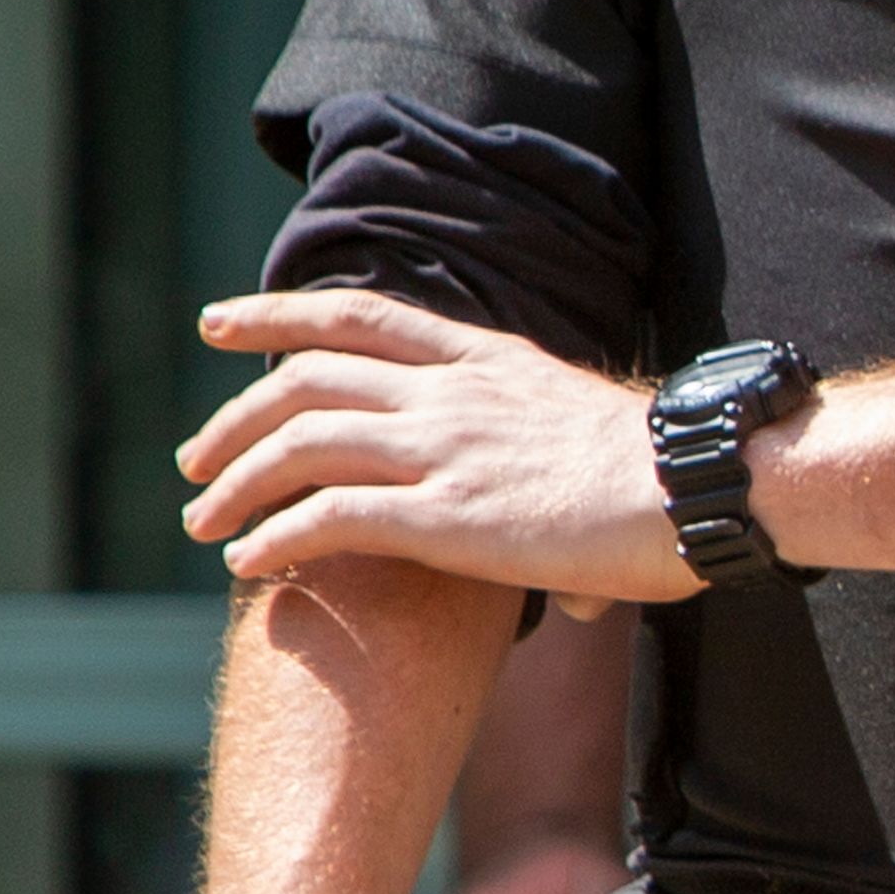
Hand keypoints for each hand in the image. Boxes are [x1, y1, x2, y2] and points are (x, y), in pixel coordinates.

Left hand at [181, 292, 687, 601]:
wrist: (701, 484)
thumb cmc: (666, 475)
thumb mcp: (583, 432)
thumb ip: (545, 472)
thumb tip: (573, 578)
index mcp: (484, 358)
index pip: (357, 316)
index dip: (275, 315)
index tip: (218, 323)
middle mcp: (452, 393)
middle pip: (306, 379)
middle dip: (233, 417)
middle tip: (192, 460)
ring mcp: (446, 450)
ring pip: (302, 442)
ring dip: (236, 481)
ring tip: (202, 522)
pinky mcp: (449, 517)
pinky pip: (332, 518)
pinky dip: (277, 537)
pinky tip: (250, 564)